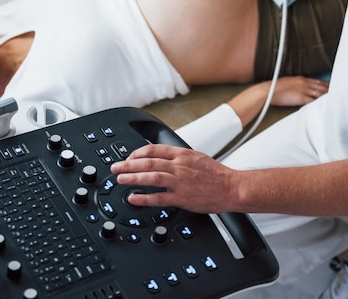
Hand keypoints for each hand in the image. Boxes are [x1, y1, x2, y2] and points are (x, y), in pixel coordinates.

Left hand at [111, 144, 237, 212]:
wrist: (232, 187)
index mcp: (182, 154)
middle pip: (148, 162)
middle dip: (128, 164)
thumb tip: (161, 157)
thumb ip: (178, 156)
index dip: (137, 153)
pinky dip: (144, 198)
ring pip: (151, 177)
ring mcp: (180, 181)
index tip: (128, 158)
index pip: (154, 149)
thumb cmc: (216, 175)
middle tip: (115, 167)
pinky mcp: (182, 197)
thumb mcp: (196, 157)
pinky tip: (134, 198)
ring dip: (133, 178)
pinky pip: (159, 197)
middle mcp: (179, 165)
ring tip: (120, 179)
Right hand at [227, 76, 328, 126]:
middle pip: (321, 87)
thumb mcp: (286, 82)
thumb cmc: (274, 88)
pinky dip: (321, 103)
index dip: (326, 84)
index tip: (333, 86)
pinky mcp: (301, 98)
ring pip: (320, 94)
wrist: (268, 90)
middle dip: (330, 90)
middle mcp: (305, 83)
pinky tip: (326, 105)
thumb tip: (298, 88)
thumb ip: (295, 84)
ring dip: (328, 96)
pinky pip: (314, 101)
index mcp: (301, 79)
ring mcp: (303, 90)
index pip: (317, 81)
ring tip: (336, 99)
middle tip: (340, 92)